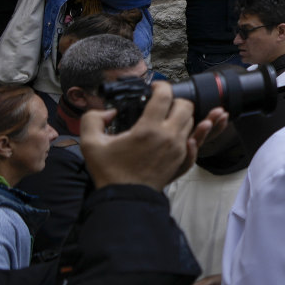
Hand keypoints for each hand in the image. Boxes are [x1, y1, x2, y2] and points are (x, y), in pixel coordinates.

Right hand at [82, 81, 227, 188]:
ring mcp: (178, 149)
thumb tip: (108, 112)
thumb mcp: (90, 144)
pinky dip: (189, 133)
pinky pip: (194, 140)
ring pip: (191, 122)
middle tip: (162, 103)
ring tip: (165, 118)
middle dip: (175, 100)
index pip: (165, 96)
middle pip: (186, 106)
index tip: (154, 87)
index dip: (161, 86)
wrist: (124, 199)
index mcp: (148, 129)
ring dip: (181, 115)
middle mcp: (168, 137)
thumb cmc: (109, 173)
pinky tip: (176, 132)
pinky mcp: (181, 160)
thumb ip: (92, 119)